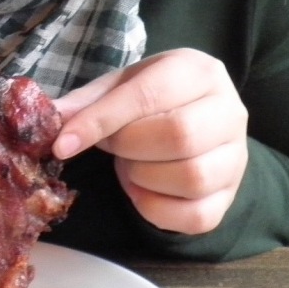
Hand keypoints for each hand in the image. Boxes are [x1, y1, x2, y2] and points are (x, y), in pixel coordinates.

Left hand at [53, 49, 248, 234]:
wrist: (196, 118)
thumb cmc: (153, 98)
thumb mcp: (119, 86)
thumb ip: (87, 102)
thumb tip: (51, 118)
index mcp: (198, 71)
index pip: (150, 95)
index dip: (101, 121)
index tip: (63, 143)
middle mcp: (229, 111)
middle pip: (179, 135)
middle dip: (128, 146)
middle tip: (110, 146)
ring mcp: (236, 158)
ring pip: (191, 176)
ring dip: (142, 177)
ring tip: (129, 164)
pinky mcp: (230, 198)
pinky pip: (196, 216)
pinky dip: (155, 209)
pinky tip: (141, 189)